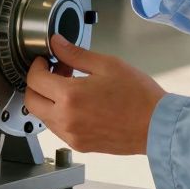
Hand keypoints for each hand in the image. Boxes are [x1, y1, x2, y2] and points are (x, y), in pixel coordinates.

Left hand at [24, 35, 165, 154]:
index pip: (35, 80)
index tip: (46, 60)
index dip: (37, 65)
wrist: (157, 126)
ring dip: (48, 99)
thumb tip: (56, 43)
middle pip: (31, 101)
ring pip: (43, 116)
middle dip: (37, 84)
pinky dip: (59, 114)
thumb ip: (75, 54)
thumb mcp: (107, 65)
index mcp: (70, 97)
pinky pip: (57, 128)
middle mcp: (66, 119)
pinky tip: (78, 103)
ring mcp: (71, 135)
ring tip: (71, 86)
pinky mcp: (80, 145)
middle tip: (54, 72)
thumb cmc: (138, 96)